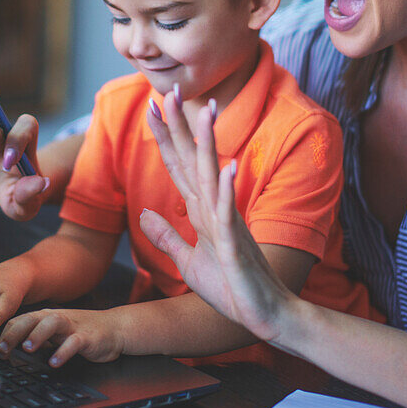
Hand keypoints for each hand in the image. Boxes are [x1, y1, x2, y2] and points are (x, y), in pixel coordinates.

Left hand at [0, 308, 124, 367]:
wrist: (114, 328)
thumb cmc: (82, 331)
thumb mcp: (56, 333)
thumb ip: (37, 338)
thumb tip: (13, 349)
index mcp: (46, 317)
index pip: (21, 320)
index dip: (7, 332)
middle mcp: (57, 318)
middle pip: (32, 318)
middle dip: (16, 332)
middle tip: (4, 347)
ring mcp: (72, 326)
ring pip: (52, 324)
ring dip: (38, 335)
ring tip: (28, 348)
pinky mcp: (86, 336)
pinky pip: (73, 342)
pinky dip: (63, 351)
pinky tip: (55, 361)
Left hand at [139, 91, 295, 341]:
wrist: (263, 316)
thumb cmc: (230, 290)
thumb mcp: (187, 261)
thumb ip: (167, 236)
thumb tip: (144, 213)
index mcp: (200, 211)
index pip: (177, 165)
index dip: (164, 137)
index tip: (152, 107)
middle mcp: (213, 209)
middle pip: (192, 160)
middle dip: (180, 126)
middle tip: (171, 91)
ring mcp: (226, 223)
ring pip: (213, 176)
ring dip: (208, 144)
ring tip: (205, 112)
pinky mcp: (236, 244)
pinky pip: (230, 213)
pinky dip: (227, 189)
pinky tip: (228, 166)